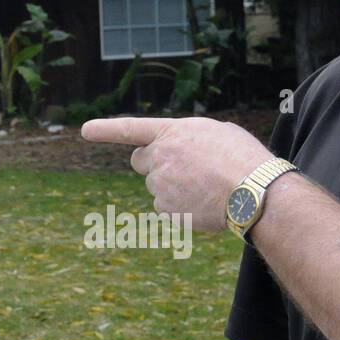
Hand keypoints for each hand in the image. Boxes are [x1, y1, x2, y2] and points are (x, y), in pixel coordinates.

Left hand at [79, 116, 271, 231]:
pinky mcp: (167, 211)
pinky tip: (205, 204)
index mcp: (171, 132)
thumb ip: (192, 138)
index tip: (85, 131)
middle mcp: (159, 158)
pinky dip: (182, 208)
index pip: (130, 128)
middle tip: (179, 170)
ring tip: (206, 188)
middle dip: (152, 165)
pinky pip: (168, 209)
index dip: (105, 129)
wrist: (254, 192)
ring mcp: (160, 186)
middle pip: (140, 162)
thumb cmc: (244, 159)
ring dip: (174, 188)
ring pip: (158, 188)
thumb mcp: (219, 133)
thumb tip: (186, 151)